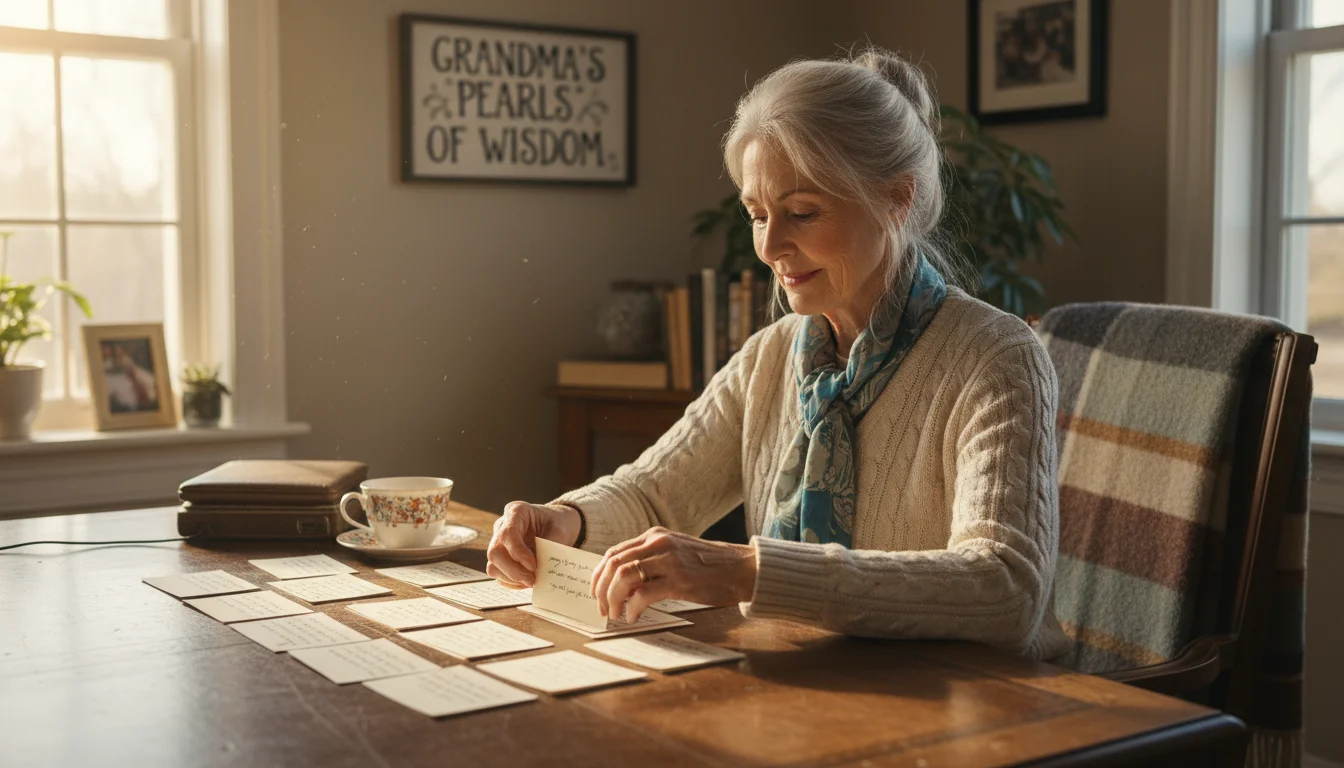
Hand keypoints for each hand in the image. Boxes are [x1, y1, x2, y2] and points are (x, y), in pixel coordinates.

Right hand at [486, 501, 582, 588]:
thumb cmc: (557, 523)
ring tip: (531, 581)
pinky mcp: (500, 557)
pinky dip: (511, 582)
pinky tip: (526, 582)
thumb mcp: (560, 530)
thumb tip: (544, 570)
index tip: (533, 566)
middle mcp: (502, 526)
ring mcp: (498, 542)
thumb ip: (550, 547)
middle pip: (495, 552)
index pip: (507, 534)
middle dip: (513, 570)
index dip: (518, 553)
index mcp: (516, 511)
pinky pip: (498, 574)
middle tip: (532, 580)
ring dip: (512, 578)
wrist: (556, 524)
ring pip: (493, 566)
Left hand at [590, 527, 756, 622]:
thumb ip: (650, 562)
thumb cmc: (709, 566)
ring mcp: (669, 560)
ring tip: (615, 614)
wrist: (742, 568)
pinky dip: (632, 608)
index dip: (598, 575)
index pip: (613, 553)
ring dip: (613, 599)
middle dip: (601, 589)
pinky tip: (633, 617)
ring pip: (623, 576)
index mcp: (655, 536)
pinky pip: (644, 594)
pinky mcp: (679, 580)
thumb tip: (623, 585)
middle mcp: (658, 543)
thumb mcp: (675, 554)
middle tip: (602, 609)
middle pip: (613, 564)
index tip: (595, 593)